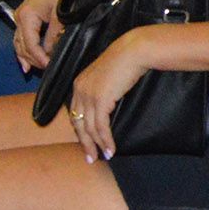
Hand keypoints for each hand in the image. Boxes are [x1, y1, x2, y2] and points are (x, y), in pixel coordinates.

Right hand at [12, 0, 83, 70]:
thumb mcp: (61, 15)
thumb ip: (55, 36)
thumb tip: (51, 53)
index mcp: (26, 17)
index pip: (30, 45)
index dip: (39, 59)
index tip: (49, 67)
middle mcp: (20, 17)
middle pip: (22, 45)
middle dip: (32, 59)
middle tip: (44, 71)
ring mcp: (23, 15)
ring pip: (20, 41)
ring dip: (26, 55)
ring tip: (32, 69)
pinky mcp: (29, 14)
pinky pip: (23, 35)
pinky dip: (26, 46)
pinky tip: (28, 58)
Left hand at [64, 27, 155, 162]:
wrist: (133, 52)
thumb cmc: (126, 61)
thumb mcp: (108, 76)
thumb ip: (102, 89)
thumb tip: (106, 105)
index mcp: (79, 84)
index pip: (75, 113)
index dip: (80, 130)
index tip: (87, 142)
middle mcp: (79, 90)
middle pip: (78, 123)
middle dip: (84, 142)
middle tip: (91, 157)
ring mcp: (88, 95)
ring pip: (89, 128)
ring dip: (97, 145)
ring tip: (104, 156)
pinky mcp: (100, 100)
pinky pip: (101, 126)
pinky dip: (106, 140)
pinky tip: (111, 148)